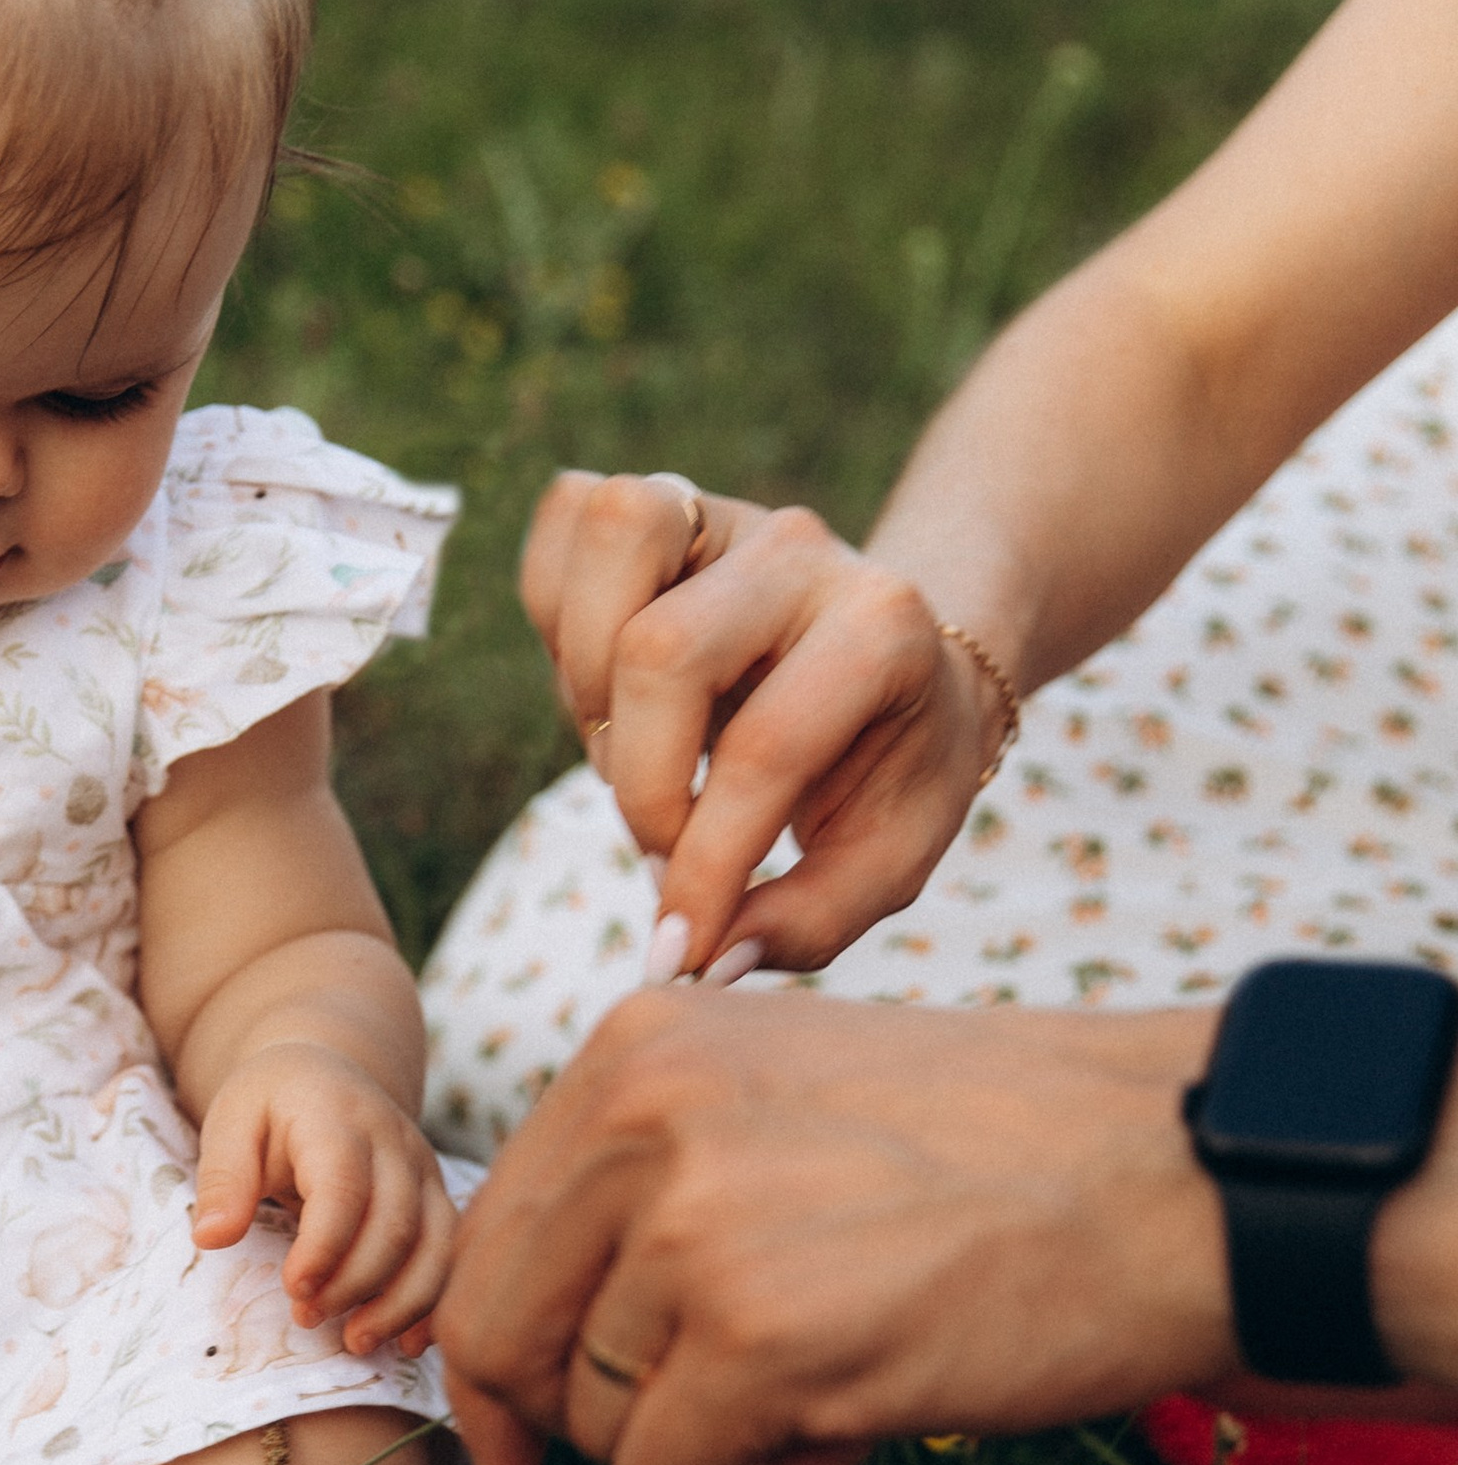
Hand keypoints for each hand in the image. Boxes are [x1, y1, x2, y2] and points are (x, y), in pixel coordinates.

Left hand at [192, 1042, 456, 1355]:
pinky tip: (406, 1343)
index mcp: (338, 1118)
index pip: (344, 1187)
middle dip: (354, 1284)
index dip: (324, 1246)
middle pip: (395, 1225)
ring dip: (401, 1304)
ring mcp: (424, 1173)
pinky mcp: (438, 1199)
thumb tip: (212, 1239)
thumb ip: (223, 1178)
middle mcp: (396, 1144)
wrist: (325, 1074)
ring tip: (356, 1342)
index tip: (293, 1289)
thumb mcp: (230, 1124)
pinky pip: (451, 1257)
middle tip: (307, 1319)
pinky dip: (434, 1304)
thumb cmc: (270, 1104)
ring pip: (436, 1247)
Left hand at [436, 989, 1235, 1464]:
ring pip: (598, 1421)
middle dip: (574, 1417)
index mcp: (636, 1046)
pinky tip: (851, 1425)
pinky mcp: (758, 1339)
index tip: (522, 1429)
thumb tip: (500, 1345)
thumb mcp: (779, 1101)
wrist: (1175, 1181)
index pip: (489, 1238)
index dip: (500, 1358)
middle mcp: (643, 1117)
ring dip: (702, 1441)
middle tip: (682, 1435)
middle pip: (501, 1335)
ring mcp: (695, 1226)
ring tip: (831, 1378)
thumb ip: (641, 1183)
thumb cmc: (994, 1157)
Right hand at [521, 471, 1011, 978]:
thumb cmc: (892, 765)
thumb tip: (699, 962)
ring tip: (629, 748)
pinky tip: (604, 686)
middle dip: (639, 782)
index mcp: (885, 629)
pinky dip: (557, 610)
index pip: (764, 751)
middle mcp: (803, 550)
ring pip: (614, 534)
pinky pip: (567, 519)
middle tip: (665, 843)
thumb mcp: (888, 858)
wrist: (908, 660)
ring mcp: (726, 513)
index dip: (704, 866)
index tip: (681, 944)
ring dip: (586, 673)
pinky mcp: (663, 501)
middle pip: (660, 650)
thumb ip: (806, 922)